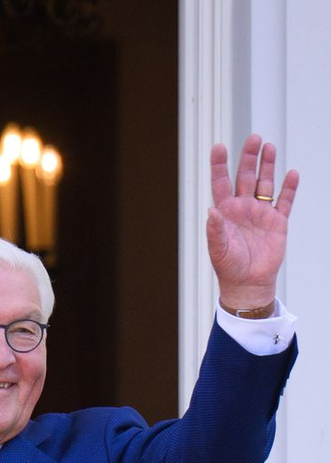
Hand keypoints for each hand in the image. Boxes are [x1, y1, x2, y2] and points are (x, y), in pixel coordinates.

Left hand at [207, 134, 298, 311]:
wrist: (249, 284)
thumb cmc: (229, 268)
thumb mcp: (218, 250)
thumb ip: (215, 230)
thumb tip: (211, 211)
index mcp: (225, 213)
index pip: (221, 184)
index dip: (219, 166)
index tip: (218, 148)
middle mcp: (243, 209)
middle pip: (246, 177)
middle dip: (248, 158)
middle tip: (253, 138)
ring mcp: (261, 213)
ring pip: (265, 183)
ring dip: (267, 166)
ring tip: (269, 147)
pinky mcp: (277, 222)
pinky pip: (285, 201)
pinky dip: (289, 188)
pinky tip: (291, 173)